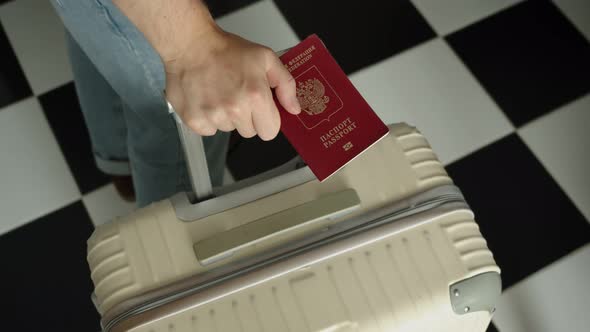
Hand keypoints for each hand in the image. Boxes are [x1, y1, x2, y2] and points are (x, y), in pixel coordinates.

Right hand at [164, 27, 300, 140]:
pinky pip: (209, 131)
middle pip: (250, 132)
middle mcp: (235, 109)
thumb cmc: (227, 50)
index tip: (260, 109)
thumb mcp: (266, 59)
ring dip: (227, 117)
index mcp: (256, 96)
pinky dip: (208, 119)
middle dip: (247, 117)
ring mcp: (213, 116)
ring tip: (220, 93)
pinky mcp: (194, 120)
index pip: (270, 131)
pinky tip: (207, 100)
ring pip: (229, 130)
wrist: (192, 44)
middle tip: (238, 95)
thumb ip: (286, 84)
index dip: (267, 120)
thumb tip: (294, 108)